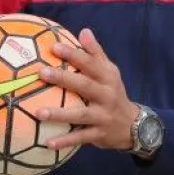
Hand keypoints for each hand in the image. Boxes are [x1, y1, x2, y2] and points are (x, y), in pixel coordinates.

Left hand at [36, 28, 138, 151]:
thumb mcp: (110, 72)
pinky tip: (47, 144)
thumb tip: (84, 30)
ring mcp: (103, 116)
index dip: (73, 54)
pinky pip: (80, 138)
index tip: (54, 47)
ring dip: (59, 114)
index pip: (90, 63)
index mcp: (107, 77)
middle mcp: (106, 95)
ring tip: (38, 113)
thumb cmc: (113, 94)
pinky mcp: (99, 134)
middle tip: (41, 72)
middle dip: (63, 79)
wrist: (135, 125)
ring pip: (80, 114)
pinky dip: (65, 141)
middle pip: (84, 85)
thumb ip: (96, 53)